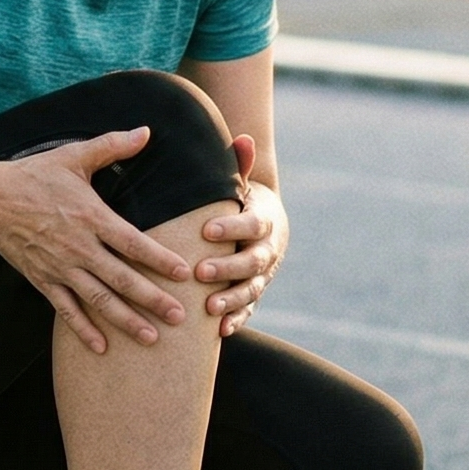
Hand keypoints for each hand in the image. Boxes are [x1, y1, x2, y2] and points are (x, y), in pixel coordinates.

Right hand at [0, 128, 193, 354]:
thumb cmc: (35, 176)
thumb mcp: (74, 156)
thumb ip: (112, 145)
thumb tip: (146, 131)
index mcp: (90, 217)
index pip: (132, 243)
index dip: (160, 259)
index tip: (184, 273)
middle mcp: (78, 247)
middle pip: (121, 278)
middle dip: (152, 299)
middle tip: (179, 316)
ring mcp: (59, 267)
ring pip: (98, 299)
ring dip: (125, 320)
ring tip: (151, 337)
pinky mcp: (43, 280)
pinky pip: (66, 310)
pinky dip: (83, 330)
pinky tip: (102, 348)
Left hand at [195, 135, 284, 336]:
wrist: (262, 221)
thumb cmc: (239, 199)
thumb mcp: (241, 182)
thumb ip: (240, 165)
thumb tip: (243, 139)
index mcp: (264, 219)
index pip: (252, 223)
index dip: (232, 227)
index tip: (206, 229)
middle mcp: (268, 249)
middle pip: (253, 261)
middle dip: (228, 268)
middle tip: (200, 271)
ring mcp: (264, 274)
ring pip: (253, 289)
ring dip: (233, 299)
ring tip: (209, 307)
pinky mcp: (256, 292)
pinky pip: (250, 309)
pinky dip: (237, 319)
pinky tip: (220, 331)